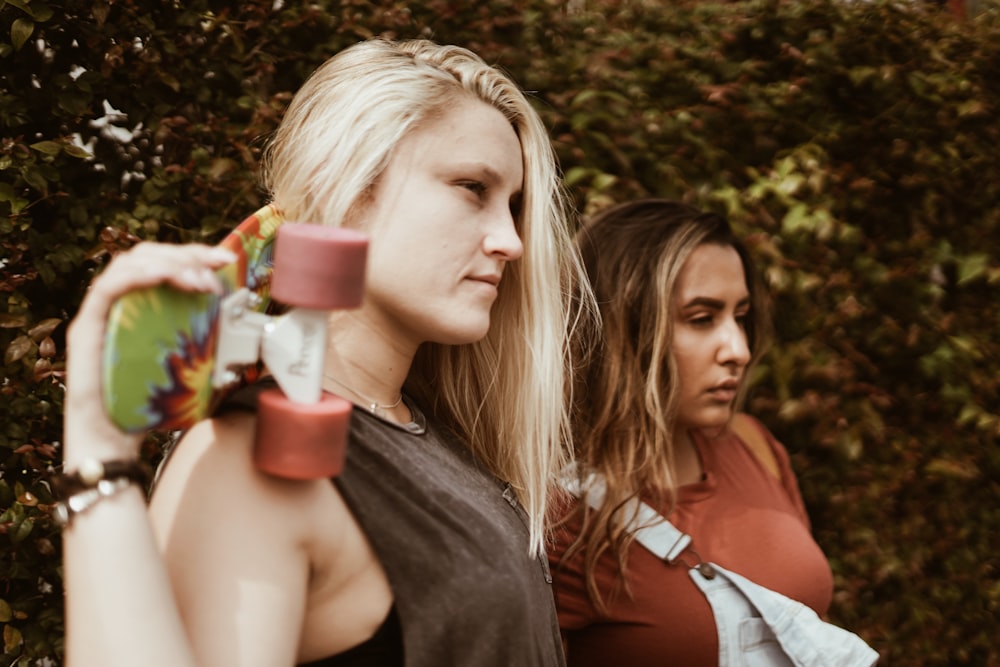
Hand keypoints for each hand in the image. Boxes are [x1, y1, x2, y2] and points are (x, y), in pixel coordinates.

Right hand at [63, 242, 235, 467]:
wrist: (113, 446)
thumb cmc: (149, 410)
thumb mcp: (189, 370)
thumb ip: (207, 347)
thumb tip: (248, 334)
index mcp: (140, 308)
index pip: (163, 265)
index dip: (194, 255)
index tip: (226, 259)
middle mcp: (117, 305)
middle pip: (147, 256)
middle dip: (187, 254)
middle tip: (219, 263)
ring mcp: (99, 314)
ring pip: (129, 265)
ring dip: (170, 264)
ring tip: (201, 280)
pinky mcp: (84, 329)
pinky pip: (107, 289)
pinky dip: (138, 277)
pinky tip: (164, 277)